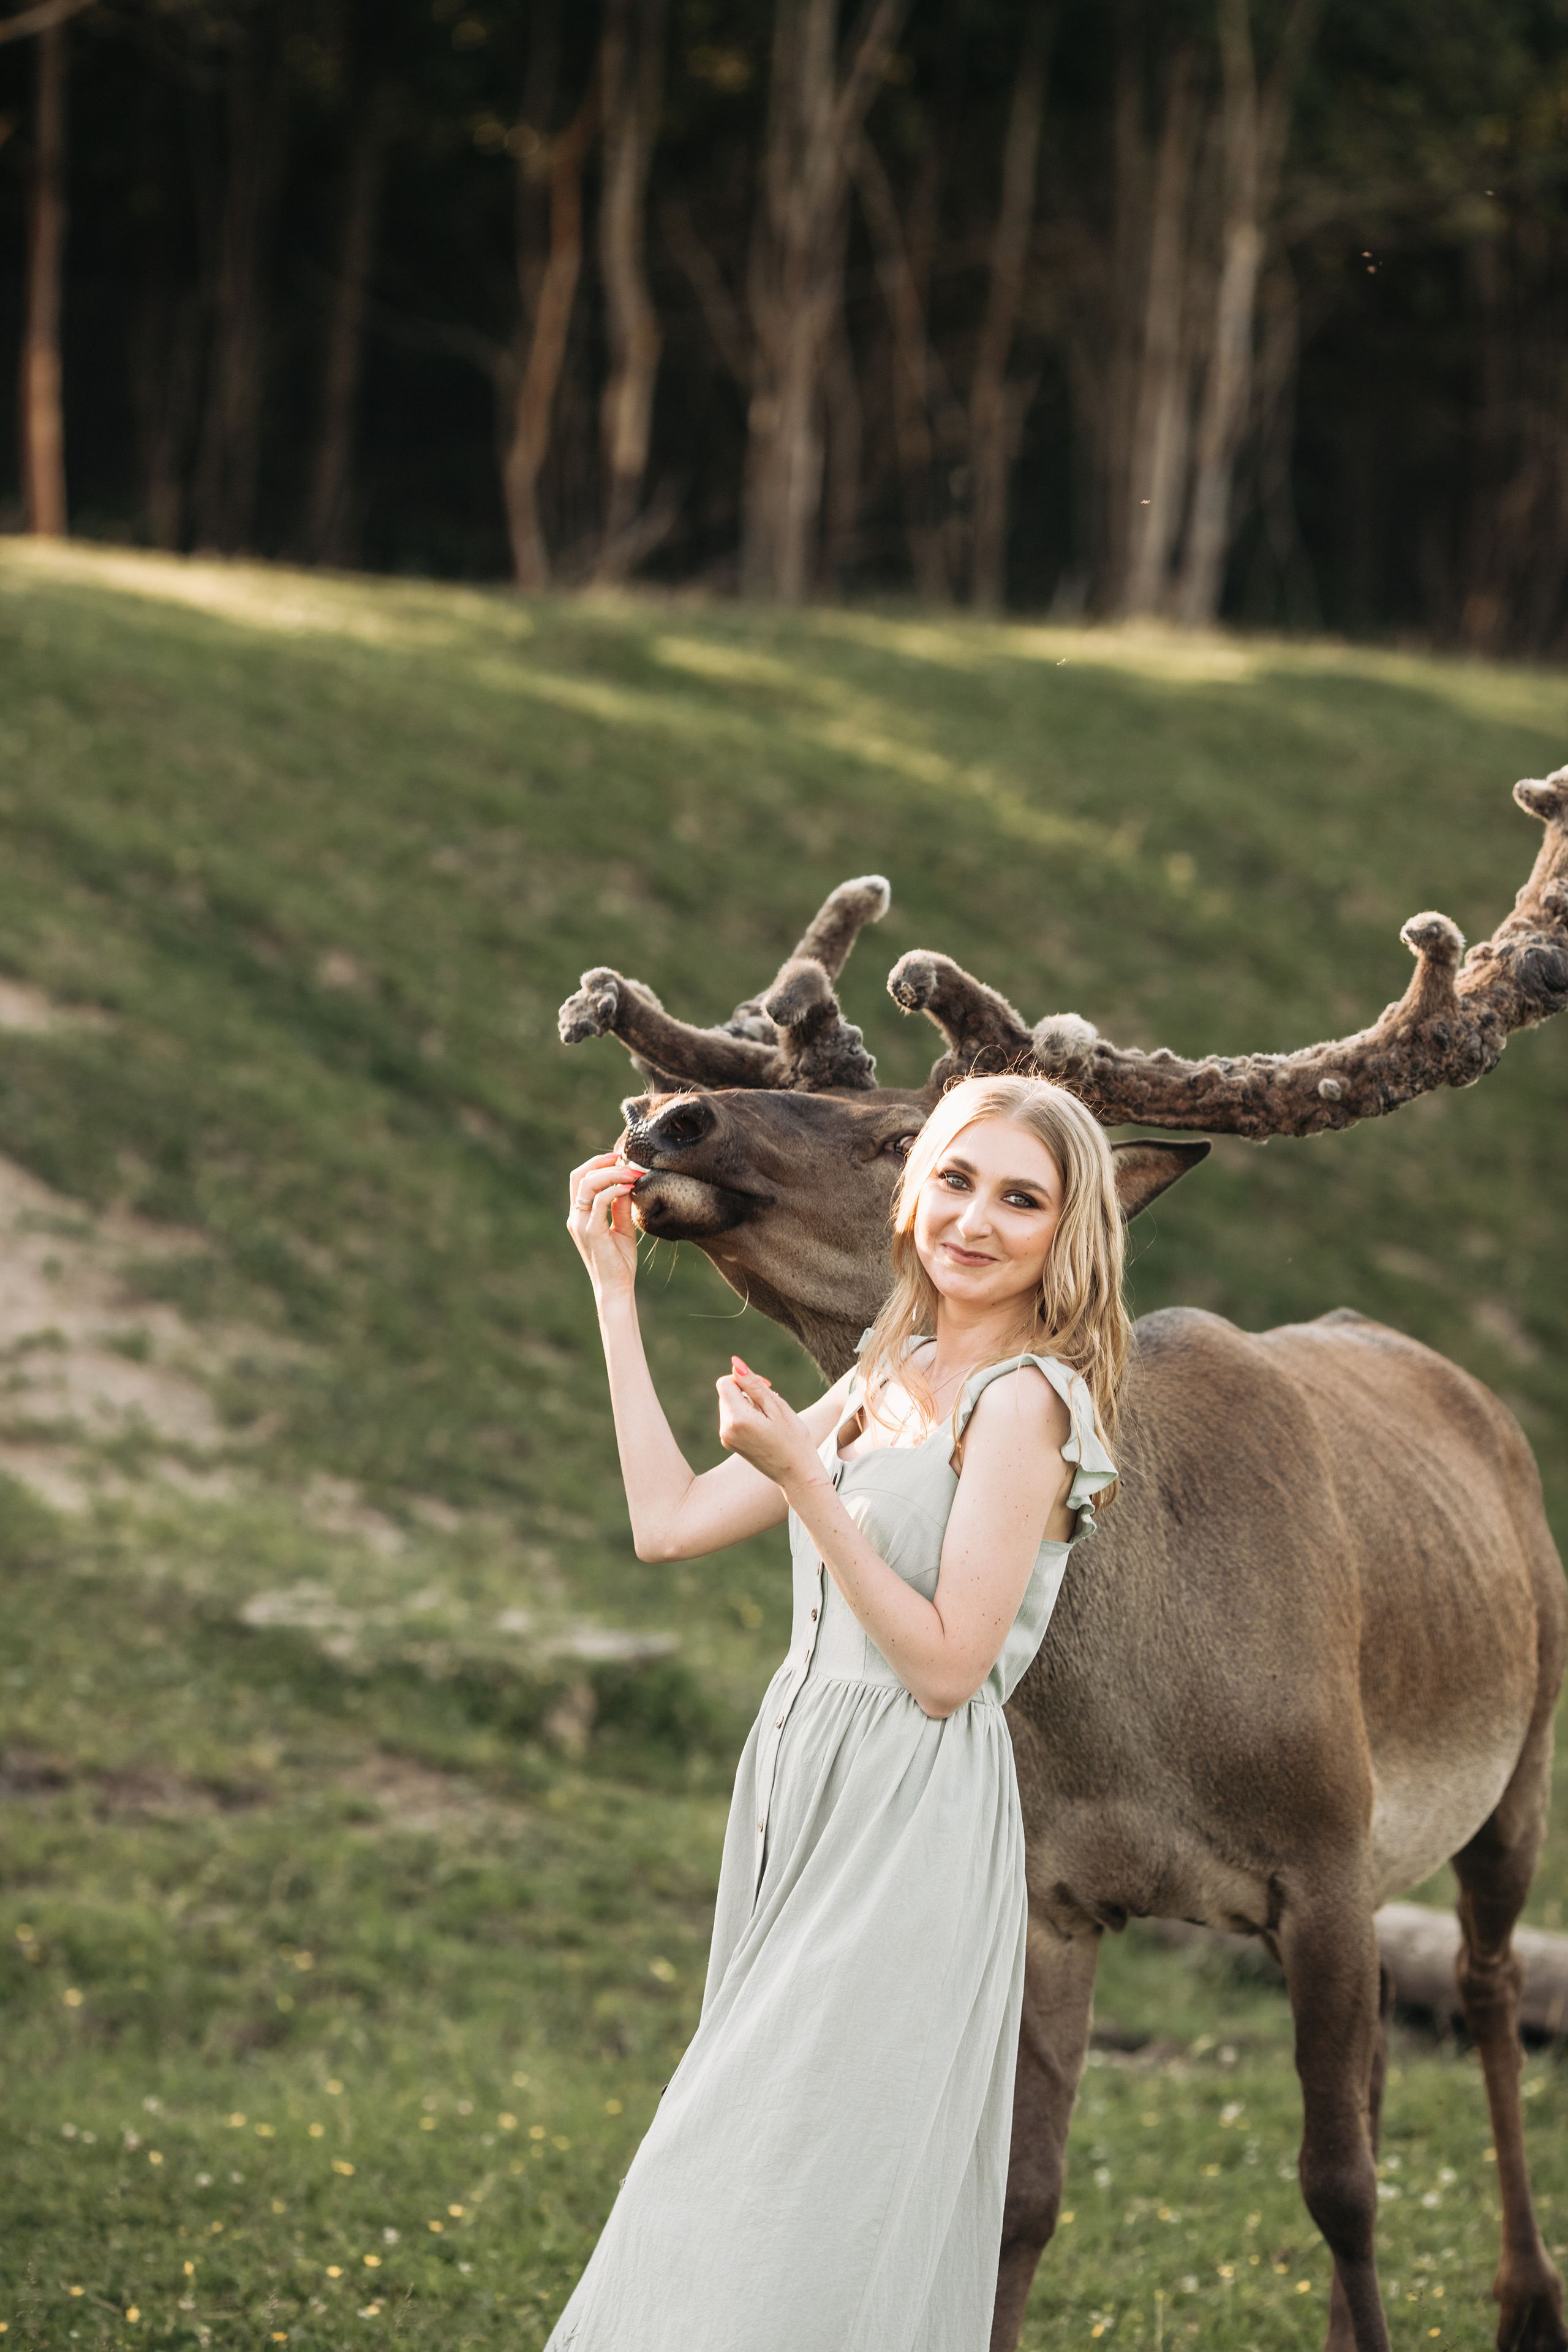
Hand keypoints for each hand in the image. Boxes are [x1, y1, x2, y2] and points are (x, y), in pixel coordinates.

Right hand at [567, 1149, 642, 1298]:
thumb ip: (621, 1206)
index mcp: (580, 1215)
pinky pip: (599, 1201)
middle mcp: (576, 1217)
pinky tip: (630, 1189)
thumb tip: (627, 1182)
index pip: (580, 1179)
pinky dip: (615, 1190)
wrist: (616, 1288)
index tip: (619, 1158)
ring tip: (632, 1174)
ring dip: (611, 1174)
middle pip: (578, 1176)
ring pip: (587, 1184)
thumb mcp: (623, 1228)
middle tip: (625, 1160)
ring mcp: (581, 1224)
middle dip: (601, 1163)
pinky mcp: (592, 1231)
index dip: (597, 1164)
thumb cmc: (620, 1261)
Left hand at [716, 1359, 822, 1492]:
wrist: (796, 1474)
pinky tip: (764, 1428)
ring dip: (748, 1404)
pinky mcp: (730, 1444)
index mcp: (737, 1418)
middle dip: (746, 1392)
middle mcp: (725, 1429)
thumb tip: (735, 1363)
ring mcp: (726, 1438)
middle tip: (772, 1404)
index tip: (765, 1387)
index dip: (743, 1378)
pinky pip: (733, 1419)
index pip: (725, 1382)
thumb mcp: (777, 1406)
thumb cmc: (794, 1439)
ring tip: (770, 1419)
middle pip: (727, 1393)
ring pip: (730, 1405)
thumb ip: (753, 1383)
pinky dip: (746, 1416)